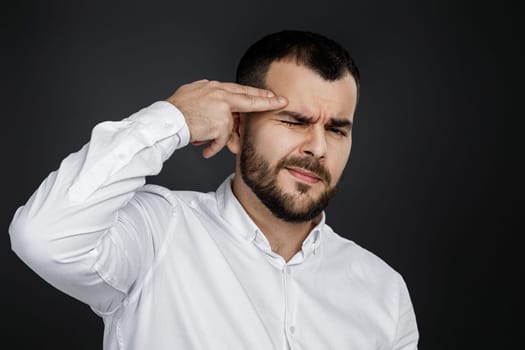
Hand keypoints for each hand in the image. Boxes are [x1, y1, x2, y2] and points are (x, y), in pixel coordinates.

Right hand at [165, 80, 286, 157]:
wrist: (167, 119)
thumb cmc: (176, 109)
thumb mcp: (193, 93)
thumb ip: (208, 94)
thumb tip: (214, 93)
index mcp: (215, 88)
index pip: (240, 89)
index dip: (256, 92)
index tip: (271, 93)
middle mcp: (221, 96)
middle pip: (248, 99)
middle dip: (267, 101)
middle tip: (281, 101)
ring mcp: (222, 110)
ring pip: (229, 127)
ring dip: (219, 136)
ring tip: (204, 137)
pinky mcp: (220, 124)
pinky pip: (221, 140)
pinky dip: (213, 146)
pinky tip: (205, 149)